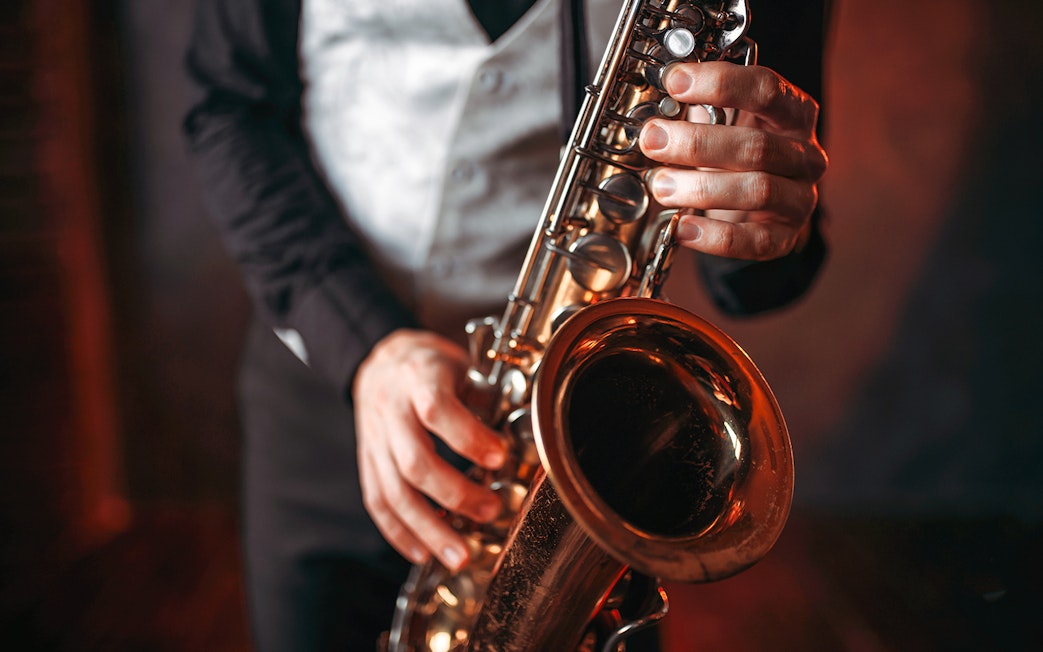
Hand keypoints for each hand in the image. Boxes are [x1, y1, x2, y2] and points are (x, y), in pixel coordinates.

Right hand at [352, 329, 507, 570]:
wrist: (380, 360)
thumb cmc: (431, 366)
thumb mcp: (461, 365)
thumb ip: (485, 398)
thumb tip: (519, 437)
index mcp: (417, 378)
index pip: (436, 410)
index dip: (468, 438)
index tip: (499, 459)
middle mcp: (390, 410)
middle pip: (414, 462)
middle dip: (454, 495)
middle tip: (490, 510)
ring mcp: (374, 439)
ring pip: (393, 492)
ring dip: (428, 529)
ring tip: (459, 554)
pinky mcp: (366, 461)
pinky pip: (377, 501)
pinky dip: (399, 532)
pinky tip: (423, 552)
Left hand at [640, 61, 827, 259]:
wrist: (765, 207)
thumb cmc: (739, 156)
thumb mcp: (728, 123)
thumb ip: (700, 110)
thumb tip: (655, 109)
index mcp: (794, 114)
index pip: (766, 89)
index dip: (720, 83)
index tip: (675, 82)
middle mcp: (805, 155)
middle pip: (757, 146)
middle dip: (697, 143)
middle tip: (654, 140)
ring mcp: (799, 198)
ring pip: (758, 191)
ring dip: (701, 188)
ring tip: (661, 185)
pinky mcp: (785, 237)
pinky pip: (753, 241)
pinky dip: (713, 236)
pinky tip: (682, 228)